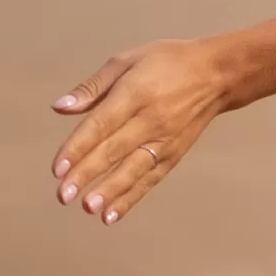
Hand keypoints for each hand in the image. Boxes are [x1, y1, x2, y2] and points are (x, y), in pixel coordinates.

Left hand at [49, 39, 231, 225]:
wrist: (218, 74)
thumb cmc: (168, 62)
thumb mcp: (128, 61)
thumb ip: (93, 87)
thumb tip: (59, 107)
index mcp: (136, 92)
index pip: (102, 123)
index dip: (78, 147)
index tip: (57, 168)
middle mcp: (151, 119)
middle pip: (114, 151)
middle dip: (87, 174)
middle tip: (63, 196)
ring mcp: (165, 140)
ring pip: (133, 170)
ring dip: (110, 191)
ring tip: (88, 208)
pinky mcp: (175, 154)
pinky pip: (150, 179)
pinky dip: (131, 197)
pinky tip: (111, 215)